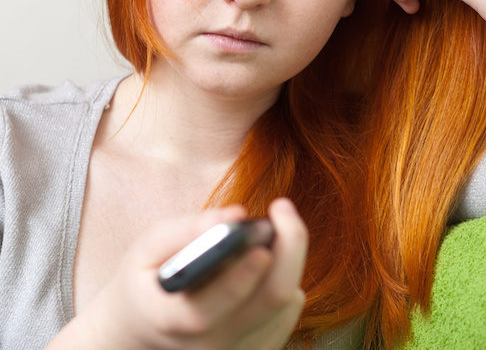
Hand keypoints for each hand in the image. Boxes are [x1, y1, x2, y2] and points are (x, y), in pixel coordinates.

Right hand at [50, 199, 306, 349]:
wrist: (136, 334)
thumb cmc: (144, 284)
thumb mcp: (147, 250)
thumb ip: (186, 230)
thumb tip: (235, 215)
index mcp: (176, 321)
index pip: (223, 299)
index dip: (247, 265)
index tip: (264, 227)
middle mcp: (211, 345)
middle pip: (273, 299)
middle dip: (290, 246)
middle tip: (283, 209)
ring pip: (286, 305)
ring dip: (287, 260)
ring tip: (270, 233)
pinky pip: (288, 316)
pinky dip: (286, 282)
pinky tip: (267, 266)